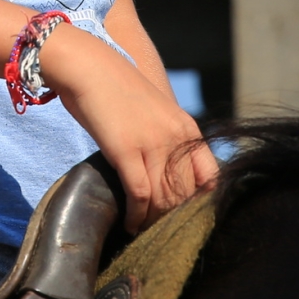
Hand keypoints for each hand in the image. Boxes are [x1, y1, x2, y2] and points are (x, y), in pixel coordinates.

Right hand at [38, 27, 219, 233]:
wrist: (88, 65)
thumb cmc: (115, 89)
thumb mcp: (154, 112)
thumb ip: (167, 138)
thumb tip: (168, 175)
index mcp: (187, 128)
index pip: (210, 178)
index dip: (199, 204)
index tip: (181, 218)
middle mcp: (176, 137)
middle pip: (185, 194)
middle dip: (171, 219)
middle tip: (156, 232)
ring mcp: (152, 143)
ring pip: (163, 200)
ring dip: (152, 222)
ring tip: (142, 232)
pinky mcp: (126, 150)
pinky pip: (139, 195)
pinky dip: (136, 216)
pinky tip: (129, 224)